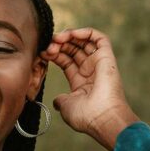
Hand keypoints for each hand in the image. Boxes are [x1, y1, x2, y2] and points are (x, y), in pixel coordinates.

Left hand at [41, 27, 136, 143]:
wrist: (103, 118)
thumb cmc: (86, 117)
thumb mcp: (66, 107)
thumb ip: (60, 101)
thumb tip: (56, 101)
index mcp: (81, 82)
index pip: (66, 61)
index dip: (54, 54)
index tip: (42, 53)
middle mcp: (91, 71)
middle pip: (73, 50)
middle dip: (59, 44)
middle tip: (48, 45)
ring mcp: (99, 64)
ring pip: (84, 42)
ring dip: (69, 36)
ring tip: (57, 38)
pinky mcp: (107, 57)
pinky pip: (99, 38)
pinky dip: (85, 32)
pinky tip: (71, 34)